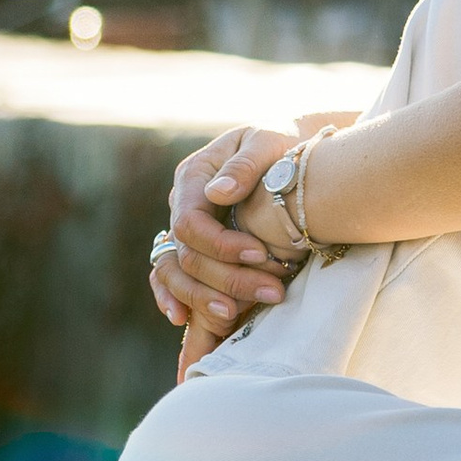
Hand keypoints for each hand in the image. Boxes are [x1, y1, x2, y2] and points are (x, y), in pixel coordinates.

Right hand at [147, 114, 350, 359]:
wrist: (291, 151)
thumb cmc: (281, 142)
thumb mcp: (268, 141)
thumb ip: (244, 164)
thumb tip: (216, 193)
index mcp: (194, 176)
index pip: (191, 222)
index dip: (221, 245)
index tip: (260, 254)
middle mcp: (183, 204)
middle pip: (187, 255)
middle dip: (227, 279)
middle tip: (272, 292)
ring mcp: (186, 229)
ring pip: (175, 273)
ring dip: (203, 299)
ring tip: (235, 316)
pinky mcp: (196, 248)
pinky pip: (169, 277)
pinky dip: (172, 297)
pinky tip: (181, 319)